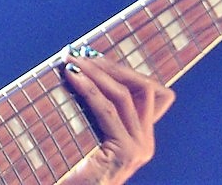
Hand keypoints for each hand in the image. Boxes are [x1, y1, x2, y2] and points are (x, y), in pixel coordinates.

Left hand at [62, 54, 175, 184]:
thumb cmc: (73, 167)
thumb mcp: (90, 133)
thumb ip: (95, 110)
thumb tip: (78, 68)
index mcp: (141, 136)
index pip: (149, 91)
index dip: (124, 70)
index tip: (95, 56)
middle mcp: (145, 142)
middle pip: (142, 88)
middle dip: (111, 67)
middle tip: (82, 54)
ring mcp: (138, 148)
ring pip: (124, 95)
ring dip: (97, 72)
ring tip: (73, 61)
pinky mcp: (125, 152)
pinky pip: (107, 110)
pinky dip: (88, 89)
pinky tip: (72, 77)